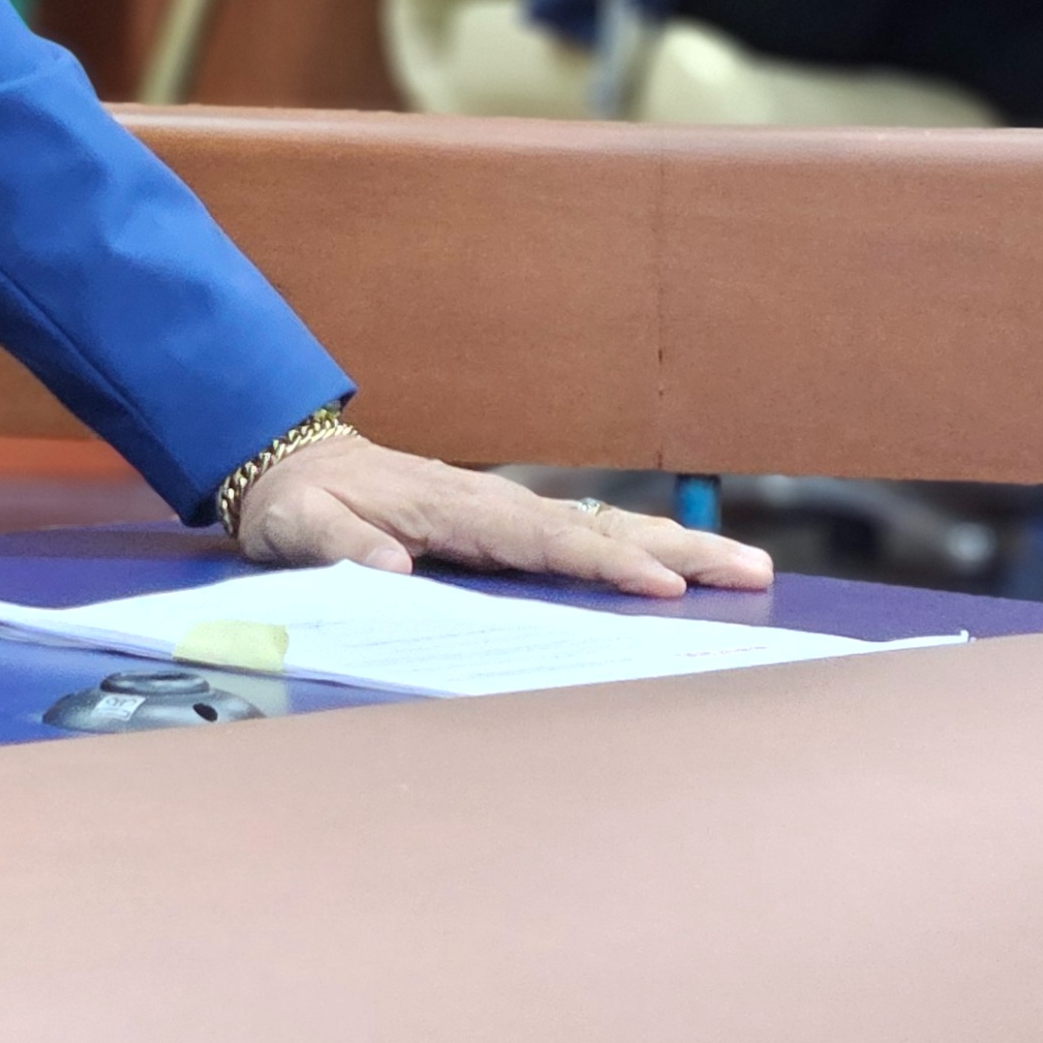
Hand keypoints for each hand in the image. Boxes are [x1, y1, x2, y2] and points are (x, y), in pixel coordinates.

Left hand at [236, 430, 772, 597]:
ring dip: (673, 546)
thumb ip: (339, 544)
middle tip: (753, 570)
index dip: (602, 560)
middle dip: (674, 548)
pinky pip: (581, 536)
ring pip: (601, 527)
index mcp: (450, 508)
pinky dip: (636, 548)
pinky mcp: (504, 525)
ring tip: (748, 567)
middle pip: (595, 526)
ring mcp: (503, 512)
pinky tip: (680, 570)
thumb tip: (388, 565)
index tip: (660, 581)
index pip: (540, 539)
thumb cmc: (297, 502)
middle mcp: (490, 505)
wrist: (289, 461)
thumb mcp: (298, 525)